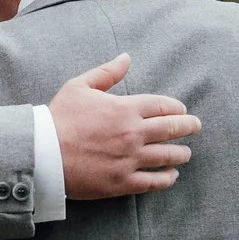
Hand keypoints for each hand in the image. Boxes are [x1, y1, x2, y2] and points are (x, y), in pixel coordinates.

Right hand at [48, 54, 198, 198]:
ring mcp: (130, 159)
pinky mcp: (122, 182)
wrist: (42, 153)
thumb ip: (107, 72)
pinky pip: (153, 181)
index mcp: (125, 108)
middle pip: (172, 129)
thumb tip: (126, 57)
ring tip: (185, 153)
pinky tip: (171, 176)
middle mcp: (133, 134)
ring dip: (180, 154)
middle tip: (196, 127)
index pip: (163, 106)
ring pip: (167, 156)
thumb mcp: (79, 86)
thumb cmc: (58, 118)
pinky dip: (166, 178)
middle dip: (188, 127)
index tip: (182, 110)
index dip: (176, 108)